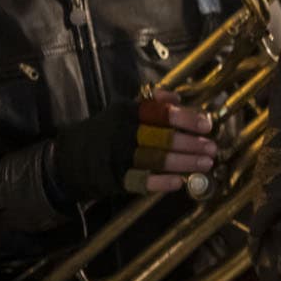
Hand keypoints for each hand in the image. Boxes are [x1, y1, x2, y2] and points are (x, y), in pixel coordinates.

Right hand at [53, 88, 216, 199]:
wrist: (68, 159)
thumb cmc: (104, 131)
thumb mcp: (123, 110)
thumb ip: (150, 103)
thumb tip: (176, 98)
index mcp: (127, 113)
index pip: (160, 113)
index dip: (186, 118)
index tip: (207, 124)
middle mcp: (123, 134)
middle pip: (163, 138)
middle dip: (191, 144)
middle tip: (212, 148)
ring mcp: (118, 158)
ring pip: (156, 160)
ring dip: (184, 163)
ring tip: (206, 164)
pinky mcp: (115, 179)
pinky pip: (142, 182)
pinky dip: (161, 182)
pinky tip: (180, 182)